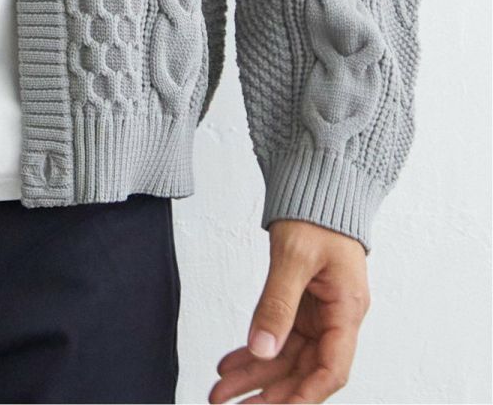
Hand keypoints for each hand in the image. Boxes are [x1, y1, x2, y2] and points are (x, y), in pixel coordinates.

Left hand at [210, 219, 369, 403]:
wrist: (316, 184)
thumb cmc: (316, 213)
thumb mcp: (294, 256)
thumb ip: (278, 303)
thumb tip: (262, 348)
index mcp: (347, 309)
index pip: (332, 368)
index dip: (304, 395)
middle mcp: (336, 317)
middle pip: (303, 369)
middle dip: (268, 391)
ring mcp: (319, 313)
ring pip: (287, 357)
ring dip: (255, 375)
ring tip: (221, 391)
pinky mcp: (302, 305)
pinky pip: (278, 336)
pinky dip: (254, 350)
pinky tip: (231, 364)